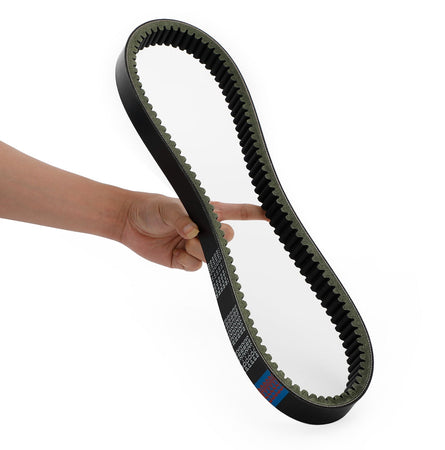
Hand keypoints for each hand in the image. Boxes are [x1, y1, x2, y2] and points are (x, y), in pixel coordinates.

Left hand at [120, 193, 268, 270]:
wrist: (128, 223)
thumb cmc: (151, 207)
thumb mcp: (167, 207)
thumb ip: (182, 218)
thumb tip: (193, 233)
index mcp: (206, 212)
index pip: (236, 212)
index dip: (255, 214)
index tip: (273, 215)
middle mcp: (204, 230)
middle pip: (226, 238)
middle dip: (217, 240)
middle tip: (199, 235)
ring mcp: (194, 246)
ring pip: (210, 256)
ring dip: (199, 251)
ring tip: (183, 242)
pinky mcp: (183, 260)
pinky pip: (194, 266)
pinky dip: (187, 261)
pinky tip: (176, 253)